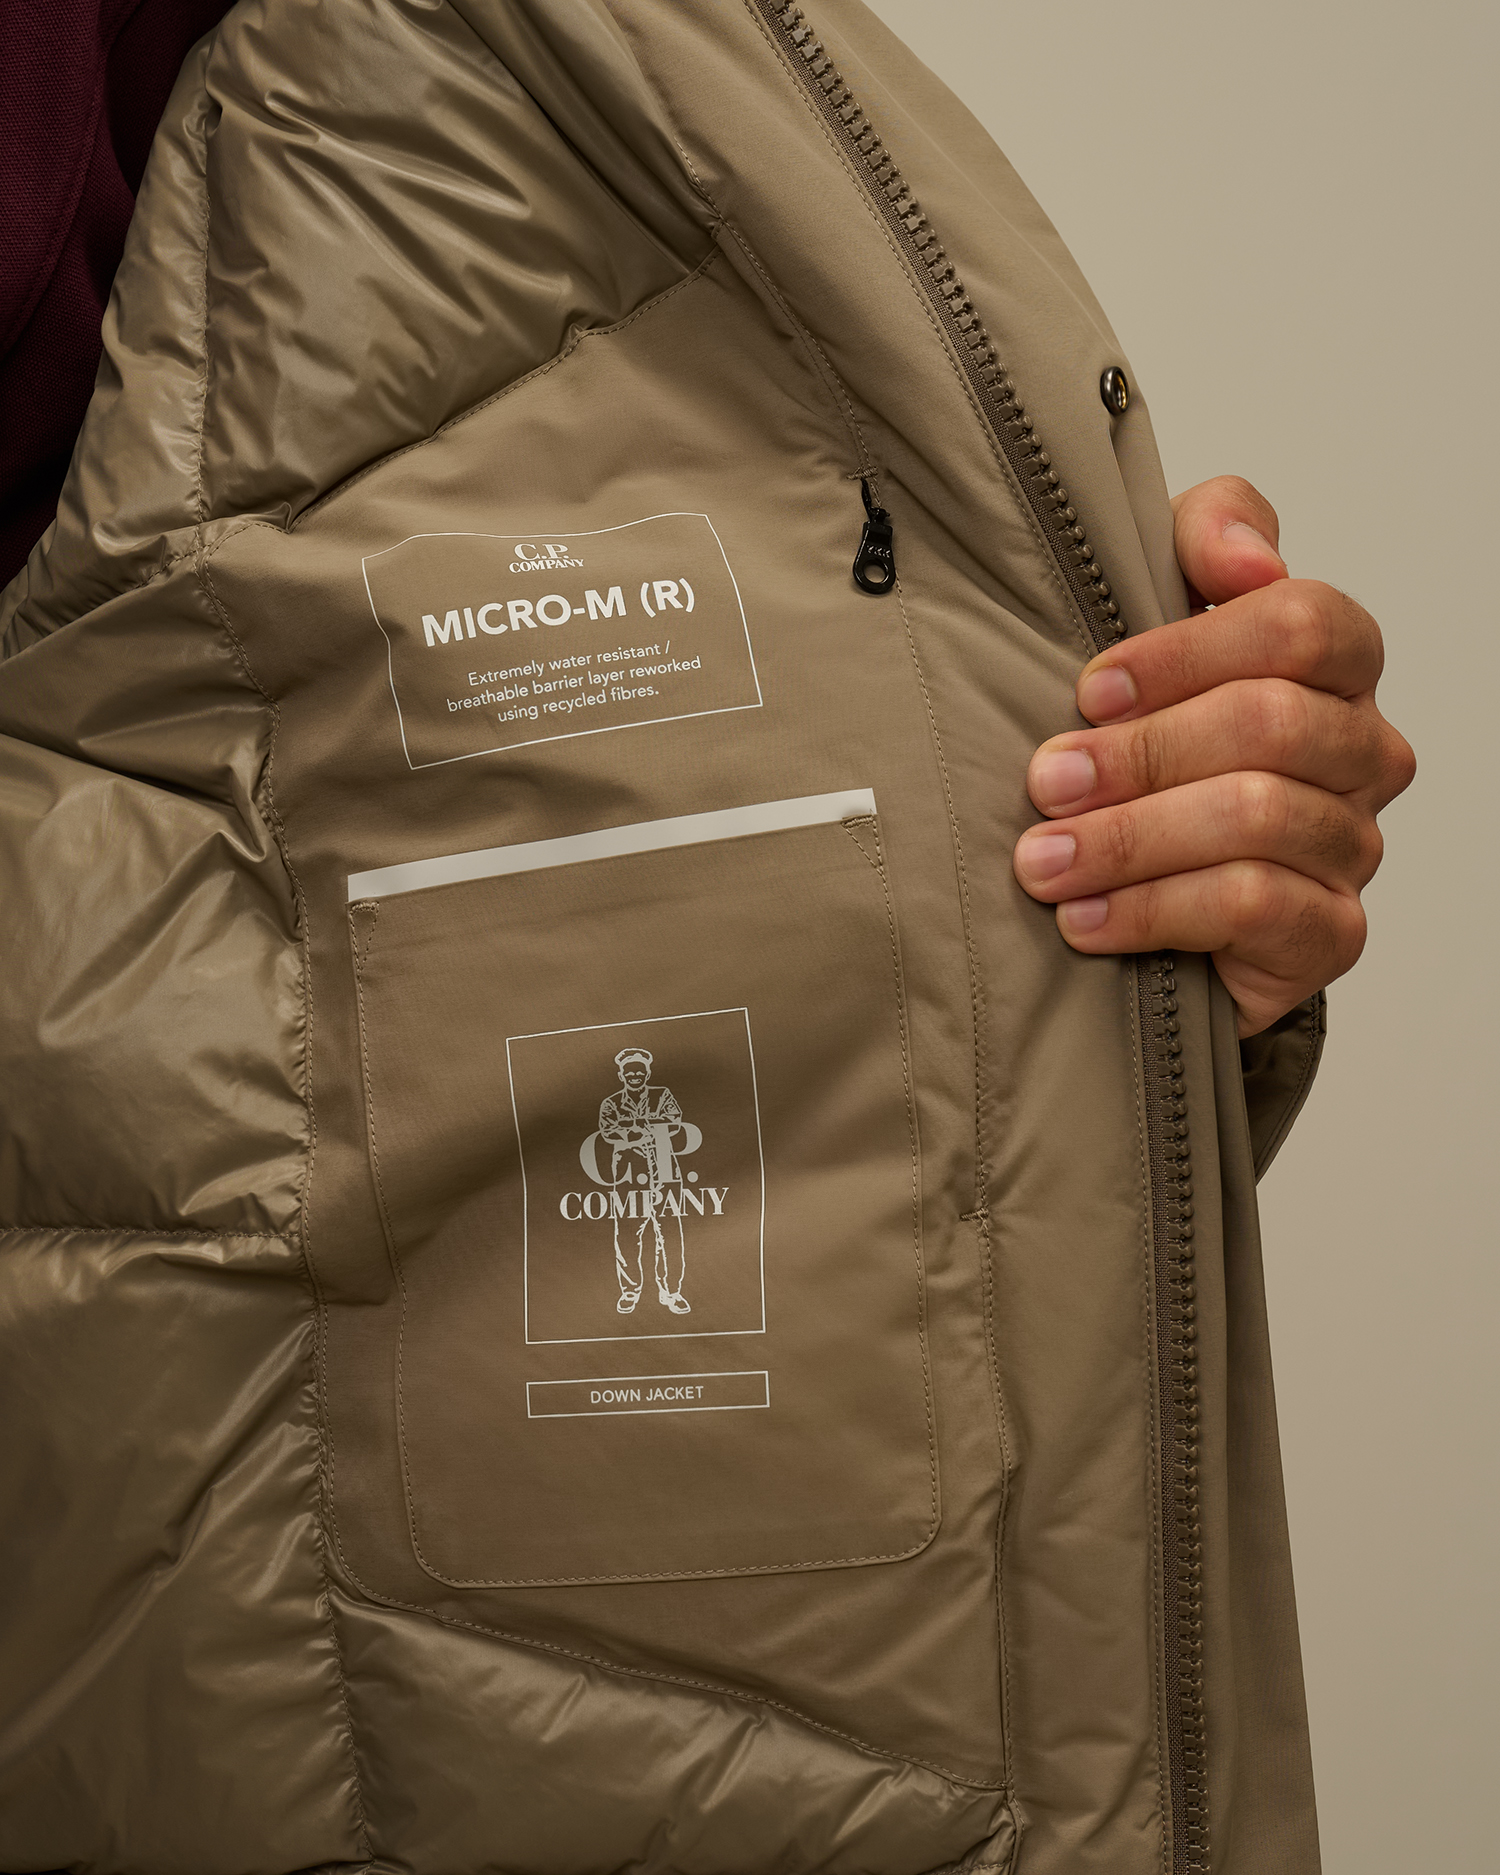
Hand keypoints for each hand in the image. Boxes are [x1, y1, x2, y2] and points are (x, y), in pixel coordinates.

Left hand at [1011, 476, 1414, 1035]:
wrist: (1148, 892)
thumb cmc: (1150, 741)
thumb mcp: (1157, 613)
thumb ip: (1207, 536)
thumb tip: (1247, 556)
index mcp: (1336, 664)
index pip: (1300, 624)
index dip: (1188, 651)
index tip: (1091, 689)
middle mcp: (1361, 750)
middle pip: (1273, 723)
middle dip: (1141, 753)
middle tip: (1047, 781)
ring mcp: (1352, 844)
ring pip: (1258, 818)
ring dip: (1129, 839)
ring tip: (1043, 861)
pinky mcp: (1330, 933)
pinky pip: (1254, 906)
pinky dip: (1153, 910)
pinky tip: (1085, 919)